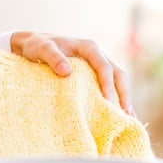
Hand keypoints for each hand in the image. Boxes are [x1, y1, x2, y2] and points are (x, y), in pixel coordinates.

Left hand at [10, 31, 132, 114]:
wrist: (34, 44)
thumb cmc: (38, 45)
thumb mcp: (43, 49)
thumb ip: (53, 58)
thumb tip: (66, 72)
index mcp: (88, 47)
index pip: (103, 66)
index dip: (107, 83)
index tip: (107, 100)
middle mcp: (97, 55)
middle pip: (118, 74)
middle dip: (124, 93)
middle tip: (126, 113)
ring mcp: (98, 64)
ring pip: (117, 81)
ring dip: (124, 98)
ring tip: (128, 118)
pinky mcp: (94, 74)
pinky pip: (110, 86)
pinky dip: (116, 99)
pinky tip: (119, 115)